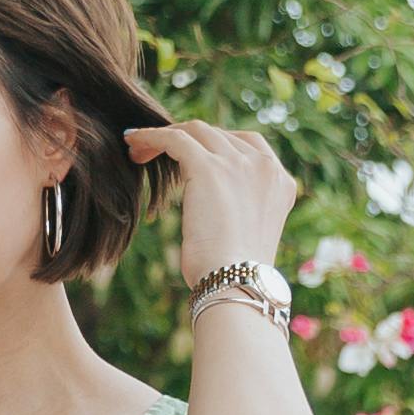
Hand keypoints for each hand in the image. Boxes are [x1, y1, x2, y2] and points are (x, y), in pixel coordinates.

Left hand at [125, 117, 293, 293]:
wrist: (235, 282)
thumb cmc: (235, 273)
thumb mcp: (248, 233)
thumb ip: (240, 208)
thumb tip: (216, 207)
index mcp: (281, 182)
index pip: (247, 145)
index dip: (214, 143)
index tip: (189, 154)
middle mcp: (264, 166)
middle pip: (219, 135)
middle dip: (187, 139)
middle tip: (155, 151)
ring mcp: (239, 164)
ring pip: (195, 131)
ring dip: (165, 136)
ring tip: (138, 149)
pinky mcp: (209, 167)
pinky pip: (175, 138)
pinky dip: (151, 136)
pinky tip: (132, 142)